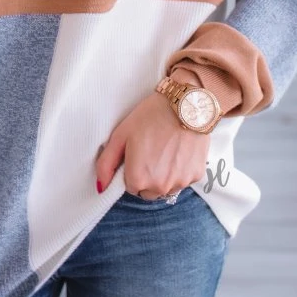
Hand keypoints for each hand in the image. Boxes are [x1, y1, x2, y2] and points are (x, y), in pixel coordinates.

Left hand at [95, 74, 211, 198]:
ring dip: (164, 176)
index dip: (132, 170)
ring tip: (166, 150)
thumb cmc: (150, 116)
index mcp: (138, 179)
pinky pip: (183, 180)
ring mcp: (180, 182)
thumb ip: (106, 164)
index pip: (130, 187)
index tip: (137, 154)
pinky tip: (179, 150)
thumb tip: (100, 187)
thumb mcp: (120, 135)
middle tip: (151, 152)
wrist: (185, 104)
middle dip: (147, 177)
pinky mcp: (196, 175)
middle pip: (148, 192)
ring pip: (167, 188)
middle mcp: (160, 186)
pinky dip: (180, 170)